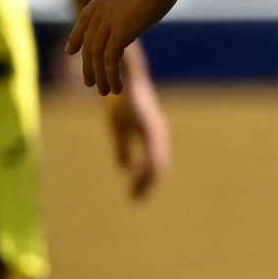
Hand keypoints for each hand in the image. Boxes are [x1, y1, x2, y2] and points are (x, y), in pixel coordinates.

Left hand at [66, 0, 181, 98]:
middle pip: (88, 43)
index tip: (71, 50)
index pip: (84, 20)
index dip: (76, 37)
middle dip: (87, 65)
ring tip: (105, 92)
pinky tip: (117, 88)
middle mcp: (101, 10)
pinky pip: (109, 60)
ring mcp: (108, 21)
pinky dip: (111, 77)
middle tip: (89, 82)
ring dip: (100, 77)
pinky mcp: (120, 32)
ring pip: (96, 56)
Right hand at [107, 63, 171, 197]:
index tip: (134, 195)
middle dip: (147, 185)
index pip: (154, 164)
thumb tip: (124, 168)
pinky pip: (152, 154)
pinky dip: (145, 170)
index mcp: (152, 135)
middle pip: (159, 167)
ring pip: (158, 165)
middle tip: (134, 200)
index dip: (145, 180)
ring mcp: (156, 132)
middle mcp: (158, 134)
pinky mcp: (150, 129)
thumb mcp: (118, 128)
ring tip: (134, 194)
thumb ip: (123, 147)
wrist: (122, 78)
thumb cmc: (120, 100)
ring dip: (146, 181)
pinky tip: (134, 176)